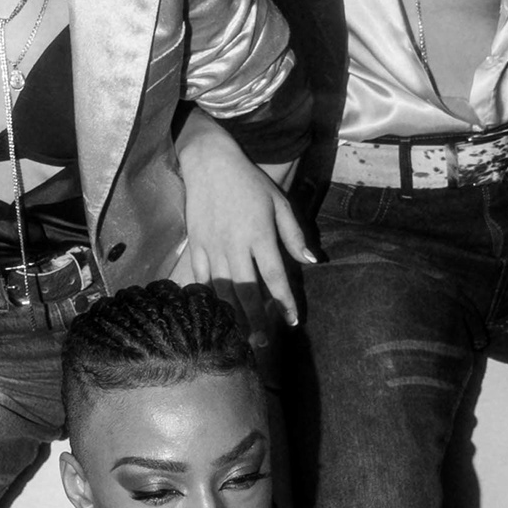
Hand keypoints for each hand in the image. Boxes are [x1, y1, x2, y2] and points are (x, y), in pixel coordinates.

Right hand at [170, 125, 312, 321]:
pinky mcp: (195, 245)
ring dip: (232, 316)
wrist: (209, 163)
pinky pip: (201, 278)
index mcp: (260, 235)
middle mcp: (235, 245)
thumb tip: (312, 261)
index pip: (275, 278)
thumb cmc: (249, 182)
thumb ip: (295, 234)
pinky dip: (208, 298)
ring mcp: (212, 247)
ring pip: (222, 290)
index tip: (293, 321)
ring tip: (239, 337)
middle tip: (263, 344)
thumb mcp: (279, 202)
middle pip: (246, 292)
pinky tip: (214, 313)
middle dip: (256, 321)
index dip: (285, 303)